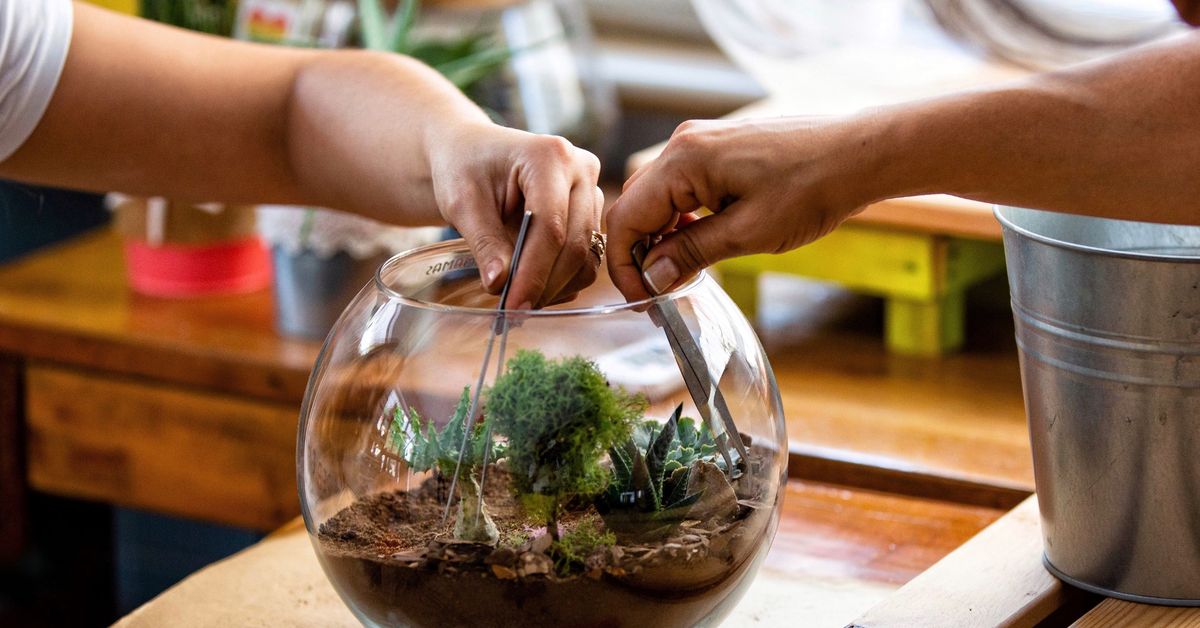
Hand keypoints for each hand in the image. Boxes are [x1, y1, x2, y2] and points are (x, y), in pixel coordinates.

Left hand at [426, 123, 602, 308]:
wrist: (472, 152)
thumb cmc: (463, 167)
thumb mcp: (462, 202)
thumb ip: (484, 242)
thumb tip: (500, 284)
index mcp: (550, 156)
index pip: (551, 227)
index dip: (533, 272)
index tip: (512, 305)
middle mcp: (581, 169)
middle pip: (574, 244)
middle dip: (544, 284)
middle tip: (513, 310)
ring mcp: (590, 191)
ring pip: (586, 256)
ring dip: (555, 286)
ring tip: (519, 296)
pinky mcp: (591, 212)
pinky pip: (587, 257)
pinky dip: (562, 279)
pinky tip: (533, 284)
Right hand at [605, 116, 878, 301]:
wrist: (858, 155)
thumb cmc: (812, 189)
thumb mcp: (748, 233)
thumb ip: (691, 253)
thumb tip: (652, 278)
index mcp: (684, 160)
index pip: (627, 217)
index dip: (625, 265)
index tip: (642, 300)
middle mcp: (684, 143)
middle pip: (636, 205)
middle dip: (640, 253)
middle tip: (659, 295)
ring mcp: (700, 142)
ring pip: (657, 197)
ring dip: (661, 237)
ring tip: (681, 274)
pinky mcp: (717, 147)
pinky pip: (681, 186)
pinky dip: (680, 219)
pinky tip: (700, 242)